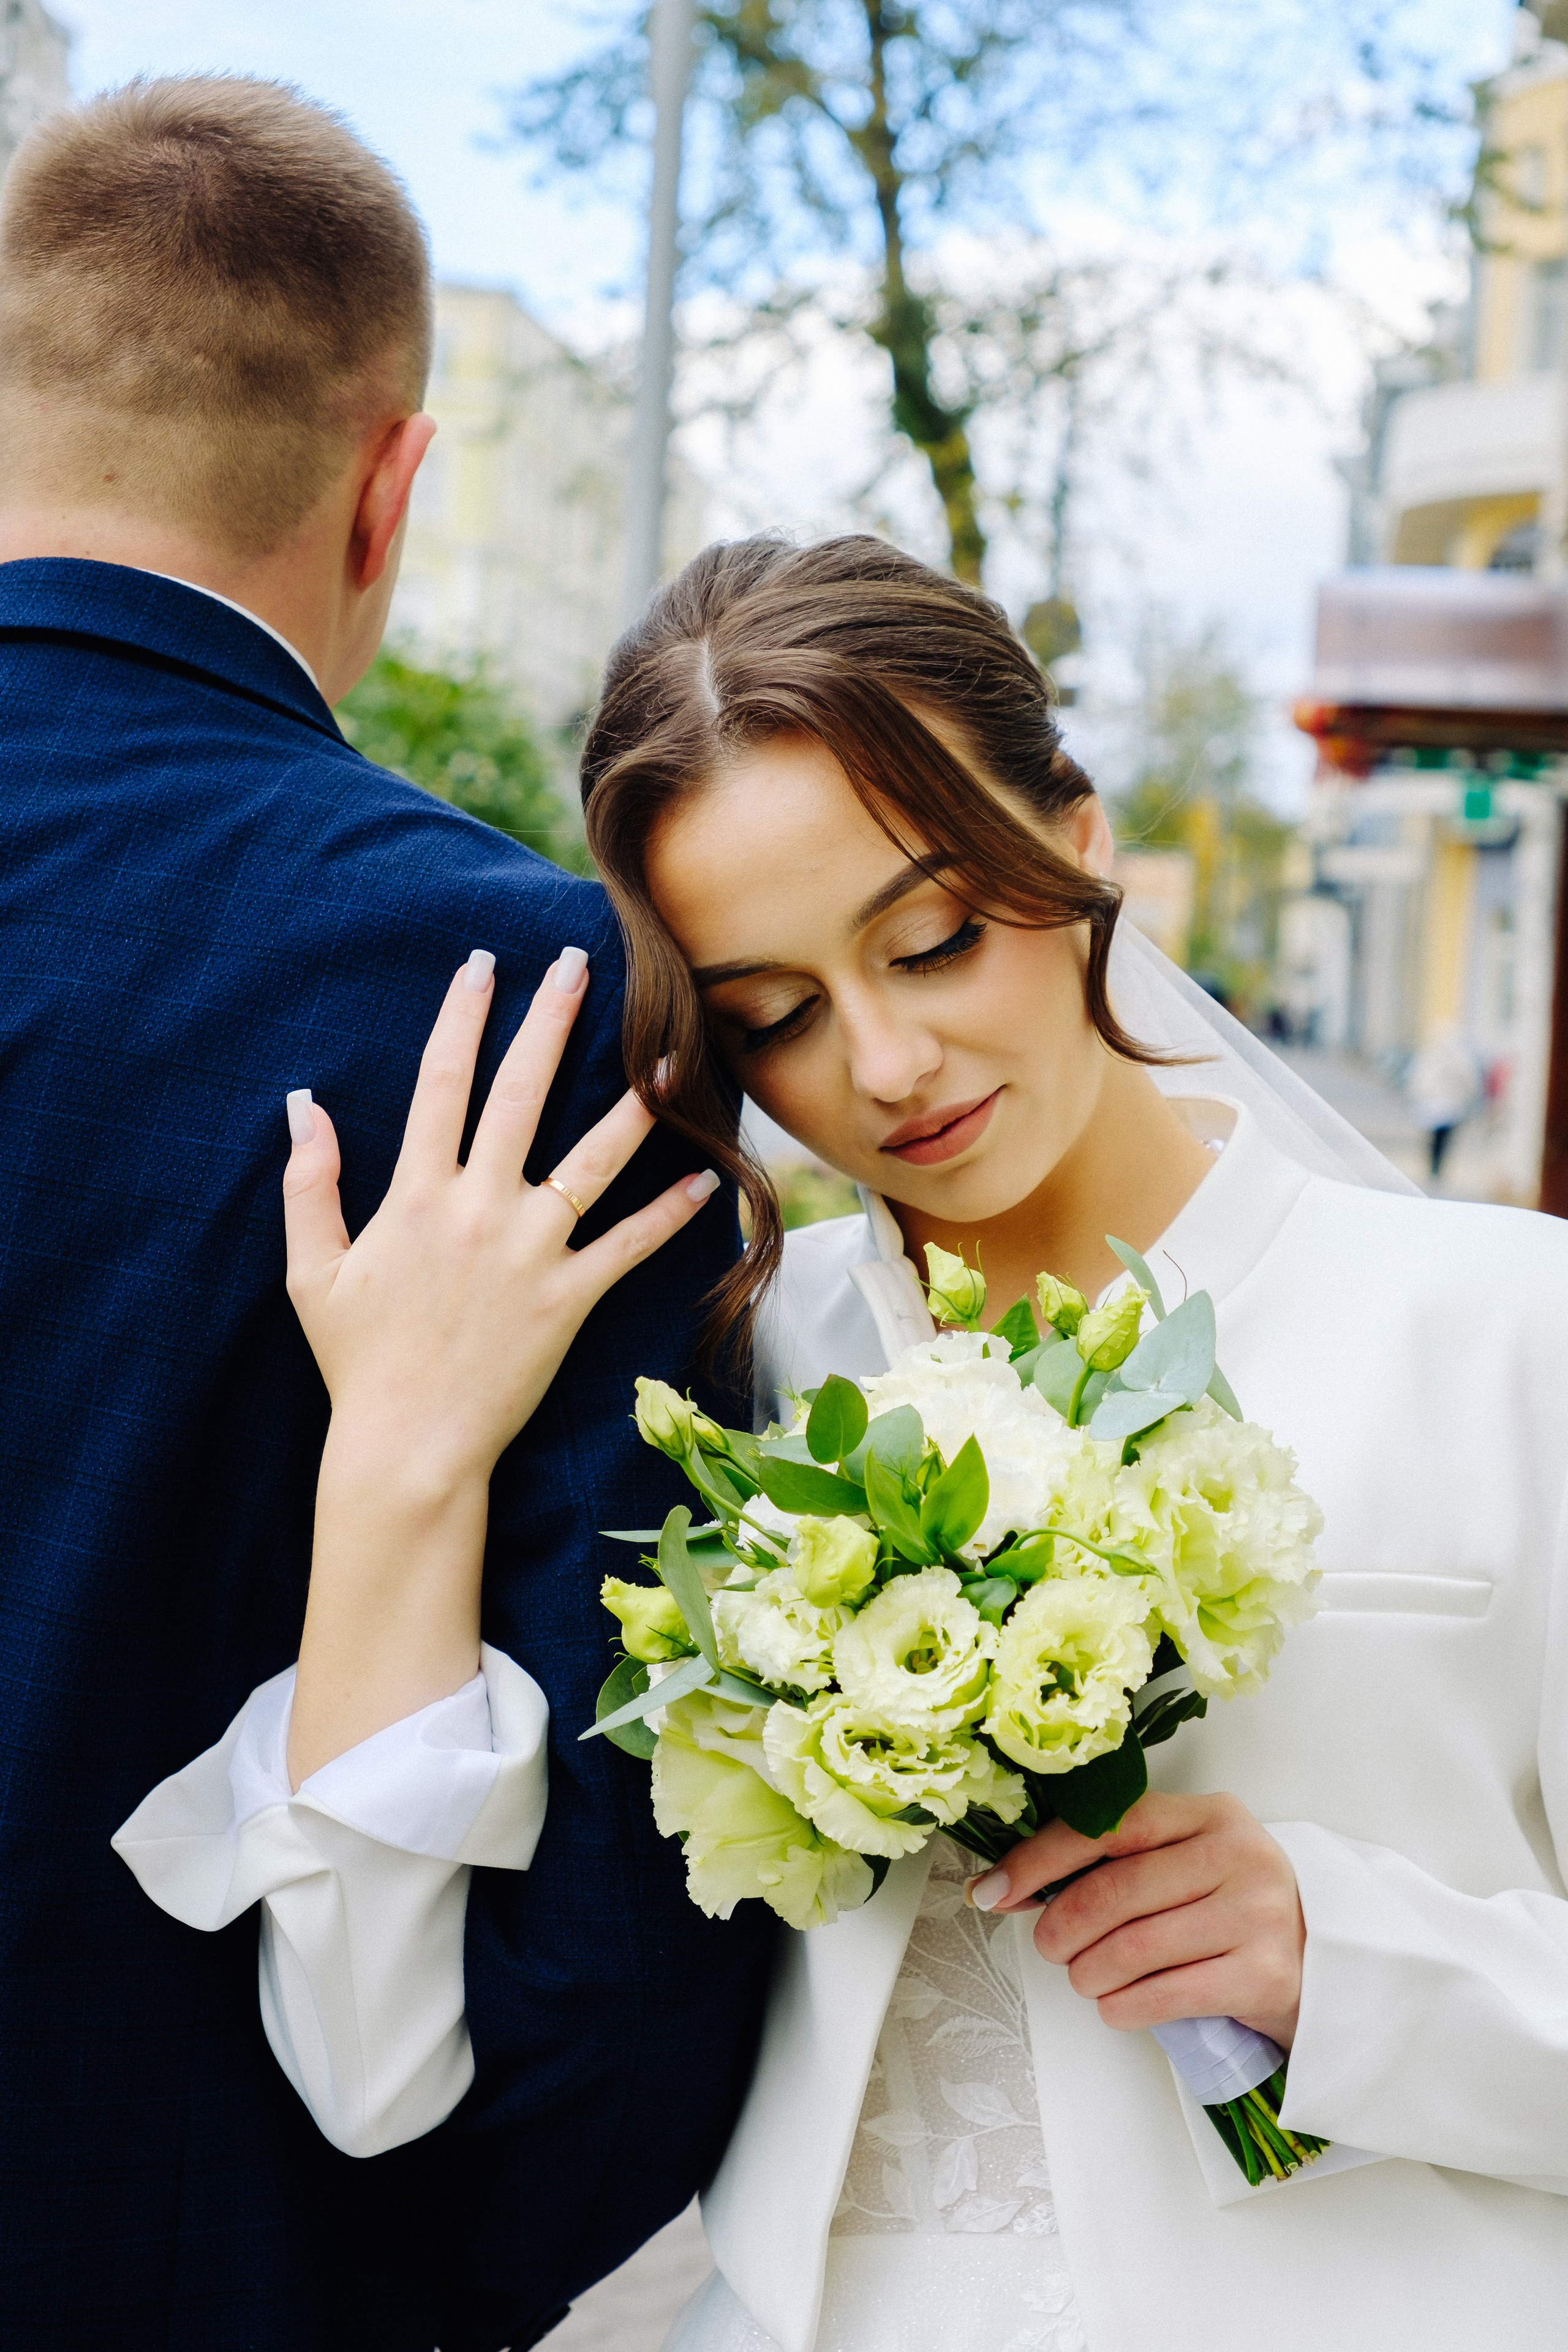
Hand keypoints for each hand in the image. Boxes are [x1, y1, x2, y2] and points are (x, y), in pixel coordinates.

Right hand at [284, 945, 716, 1493]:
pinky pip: (629, 1244)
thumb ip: (310, 1182)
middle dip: (548, 1020)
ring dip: (633, 1102)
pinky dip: (669, 1210)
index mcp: (416, 1194)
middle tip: (576, 963)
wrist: (407, 1444)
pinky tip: (703, 1174)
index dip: (463, 1018)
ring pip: (592, 1158)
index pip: (442, 1083)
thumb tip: (302, 1105)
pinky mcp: (568, 1298)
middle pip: (521, 1094)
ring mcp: (529, 1252)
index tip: (483, 965)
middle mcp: (477, 1208)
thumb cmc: (359, 1360)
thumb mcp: (312, 1270)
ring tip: (668, 1052)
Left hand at [972, 1791, 1304, 2048]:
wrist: (1325, 1964)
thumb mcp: (1184, 1865)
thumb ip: (1114, 1865)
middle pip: (1116, 1890)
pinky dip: (1123, 2006)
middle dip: (1061, 1926)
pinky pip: (1166, 1995)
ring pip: (1135, 1947)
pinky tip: (1114, 2005)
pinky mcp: (1265, 1976)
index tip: (995, 1889)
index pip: (1109, 1826)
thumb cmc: (1229, 1910)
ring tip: (1083, 1977)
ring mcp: (1257, 1915)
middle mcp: (1238, 1854)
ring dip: (1088, 1972)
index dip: (1041, 1859)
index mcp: (1210, 1813)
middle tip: (1049, 1946)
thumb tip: (1007, 1886)